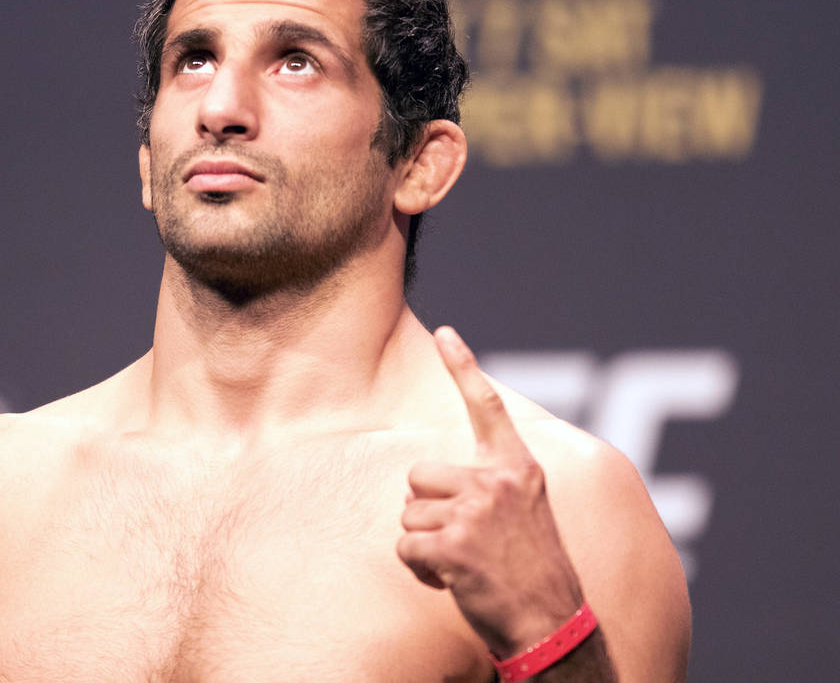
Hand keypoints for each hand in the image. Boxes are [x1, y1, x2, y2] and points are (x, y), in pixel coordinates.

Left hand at [396, 326, 584, 657]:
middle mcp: (497, 482)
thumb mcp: (525, 514)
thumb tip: (427, 481)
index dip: (464, 366)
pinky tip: (451, 580)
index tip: (446, 333)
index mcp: (519, 469)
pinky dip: (419, 568)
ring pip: (408, 513)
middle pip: (419, 475)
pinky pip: (406, 547)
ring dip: (424, 542)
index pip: (488, 406)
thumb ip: (492, 486)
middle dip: (426, 508)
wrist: (552, 625)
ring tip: (463, 562)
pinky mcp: (455, 544)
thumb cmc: (532, 571)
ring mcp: (476, 511)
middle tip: (462, 539)